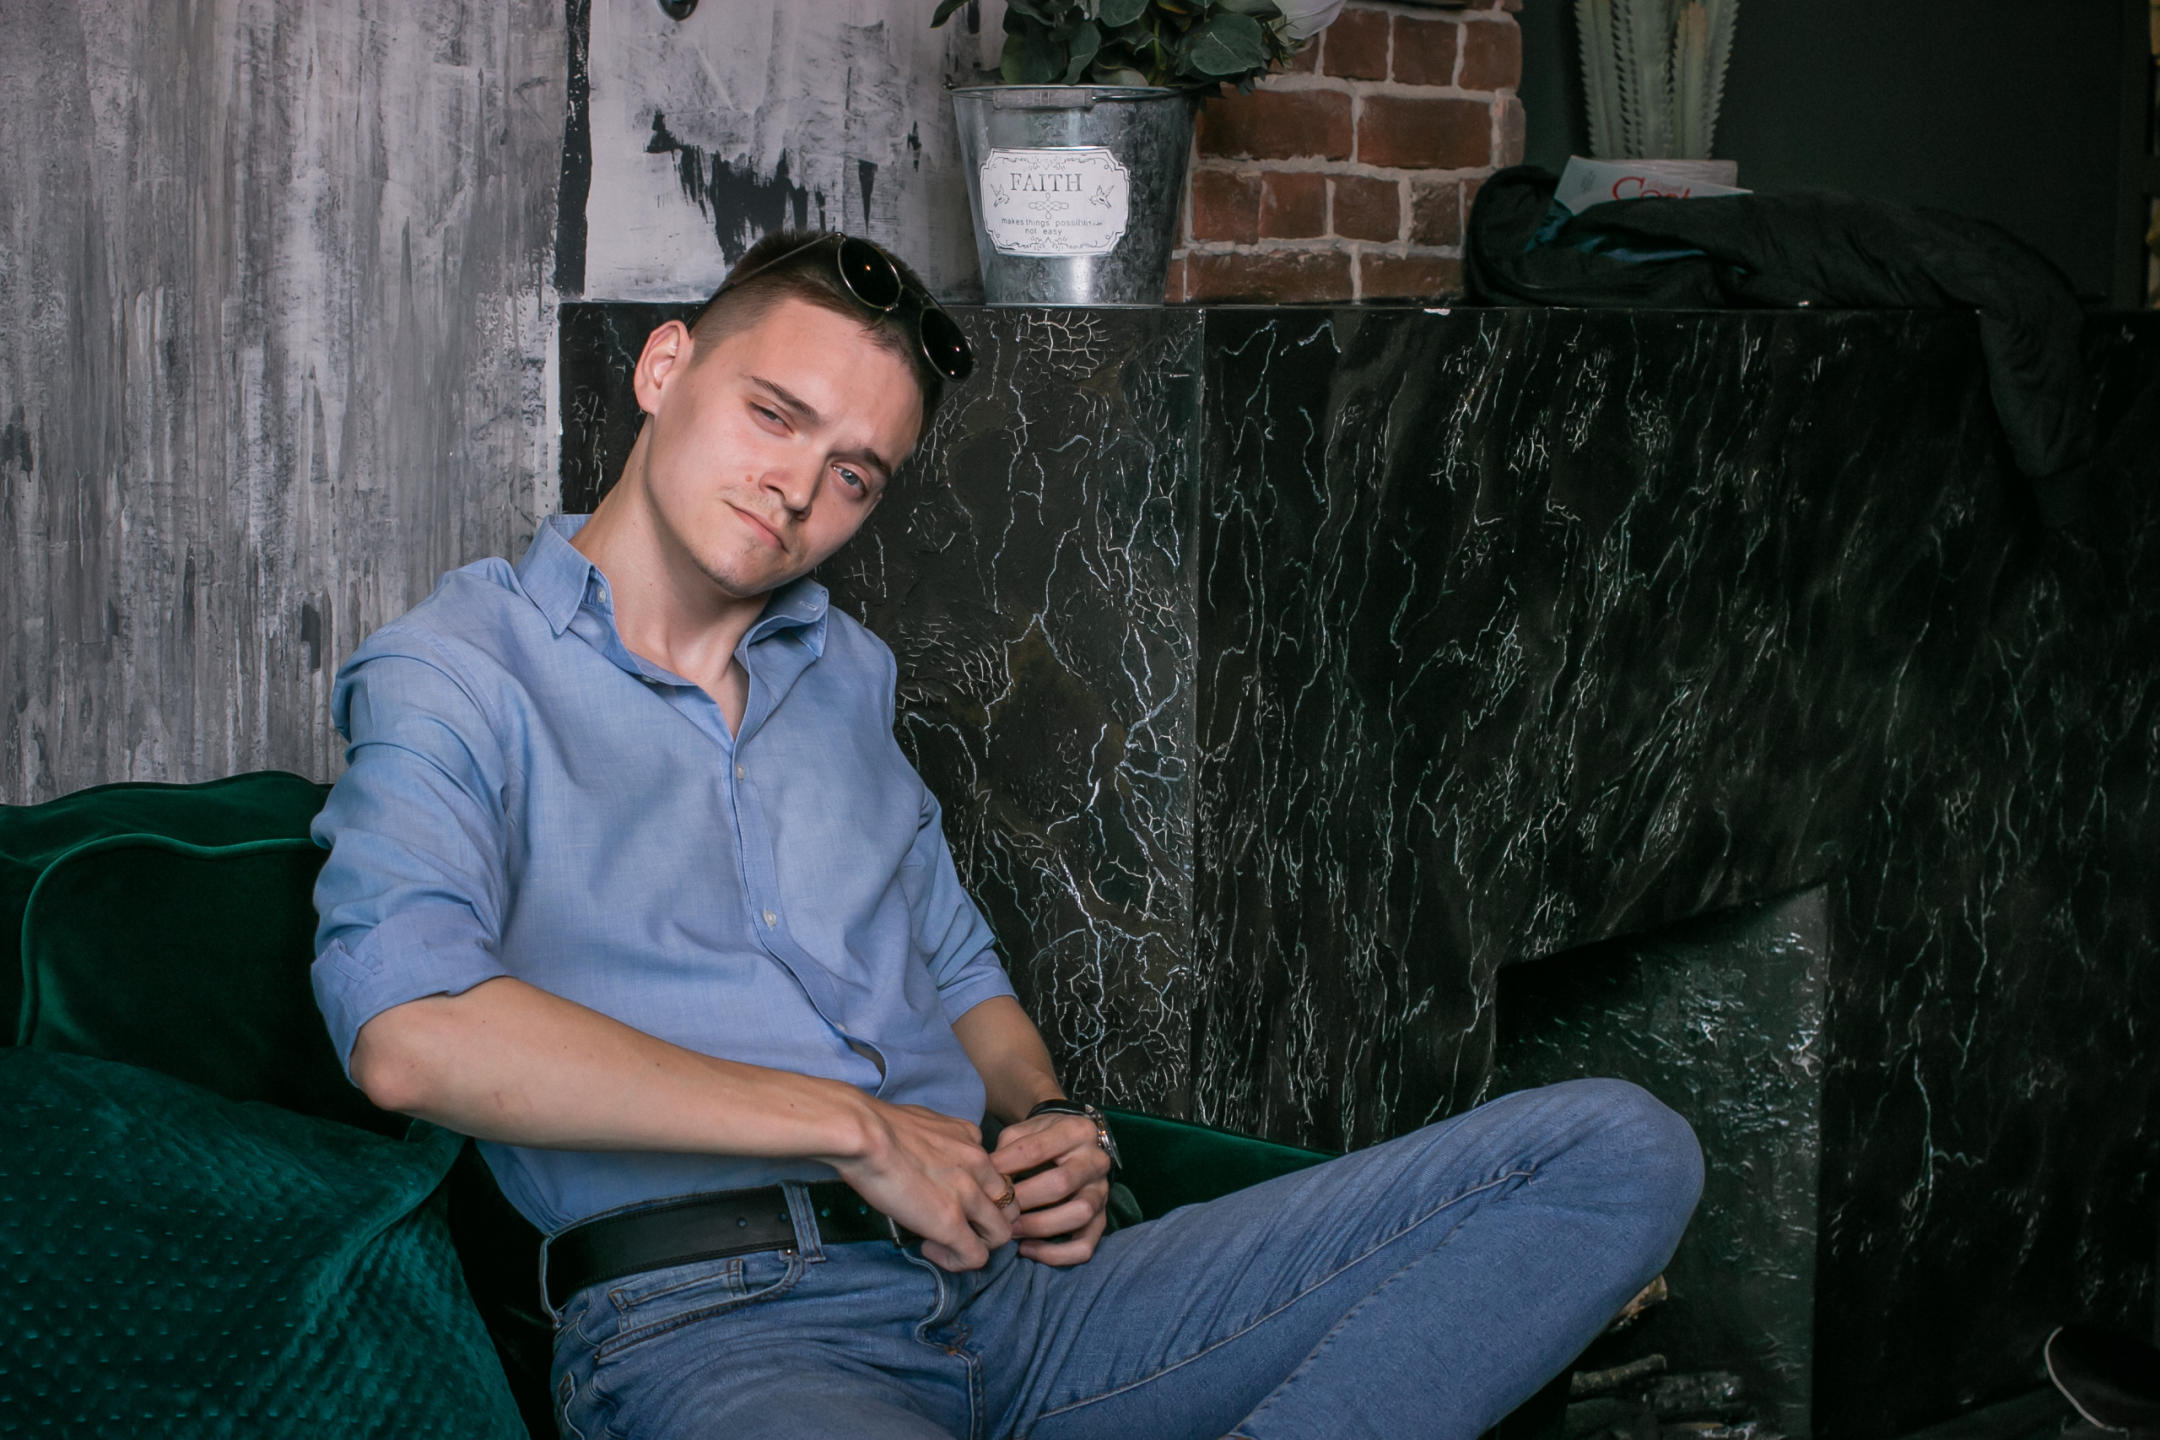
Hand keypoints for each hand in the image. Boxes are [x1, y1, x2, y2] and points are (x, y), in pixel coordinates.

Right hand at [829, 1099, 1014, 1272]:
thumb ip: (937, 1140)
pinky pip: (975, 1256)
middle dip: (986, 1220)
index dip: (978, 1193)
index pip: (995, 1173)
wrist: (863, 1133)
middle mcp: (979, 1164)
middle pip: (1009, 1204)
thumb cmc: (875, 1124)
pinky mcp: (951, 1221)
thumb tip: (925, 1155)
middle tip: (956, 1225)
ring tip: (943, 1241)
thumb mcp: (922, 1123)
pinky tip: (931, 1248)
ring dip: (976, 1243)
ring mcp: (969, 1194)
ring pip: (1000, 1233)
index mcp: (971, 1138)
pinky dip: (957, 1260)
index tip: (948, 1198)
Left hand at [990, 1113, 1112, 1265]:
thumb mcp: (1026, 1130)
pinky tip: (1027, 1248)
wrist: (1073, 1144)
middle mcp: (1096, 1160)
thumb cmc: (1042, 1139)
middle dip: (1024, 1199)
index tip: (985, 1175)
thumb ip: (1008, 1148)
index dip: (1007, 1163)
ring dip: (1040, 1226)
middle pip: (1062, 1183)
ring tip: (1011, 1230)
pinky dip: (1056, 1254)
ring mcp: (1102, 1191)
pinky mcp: (1102, 1219)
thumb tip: (987, 1176)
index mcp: (1077, 1131)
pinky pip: (1085, 1245)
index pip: (1038, 1148)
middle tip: (998, 1209)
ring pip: (1080, 1214)